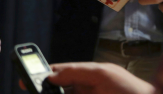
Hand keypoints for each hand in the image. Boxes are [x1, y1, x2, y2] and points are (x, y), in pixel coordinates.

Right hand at [19, 62, 154, 93]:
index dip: (45, 74)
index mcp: (90, 76)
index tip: (29, 76)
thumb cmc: (134, 90)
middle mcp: (88, 90)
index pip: (62, 73)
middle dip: (46, 89)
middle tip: (30, 88)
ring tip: (41, 93)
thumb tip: (53, 76)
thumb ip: (77, 72)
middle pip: (60, 90)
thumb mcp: (103, 74)